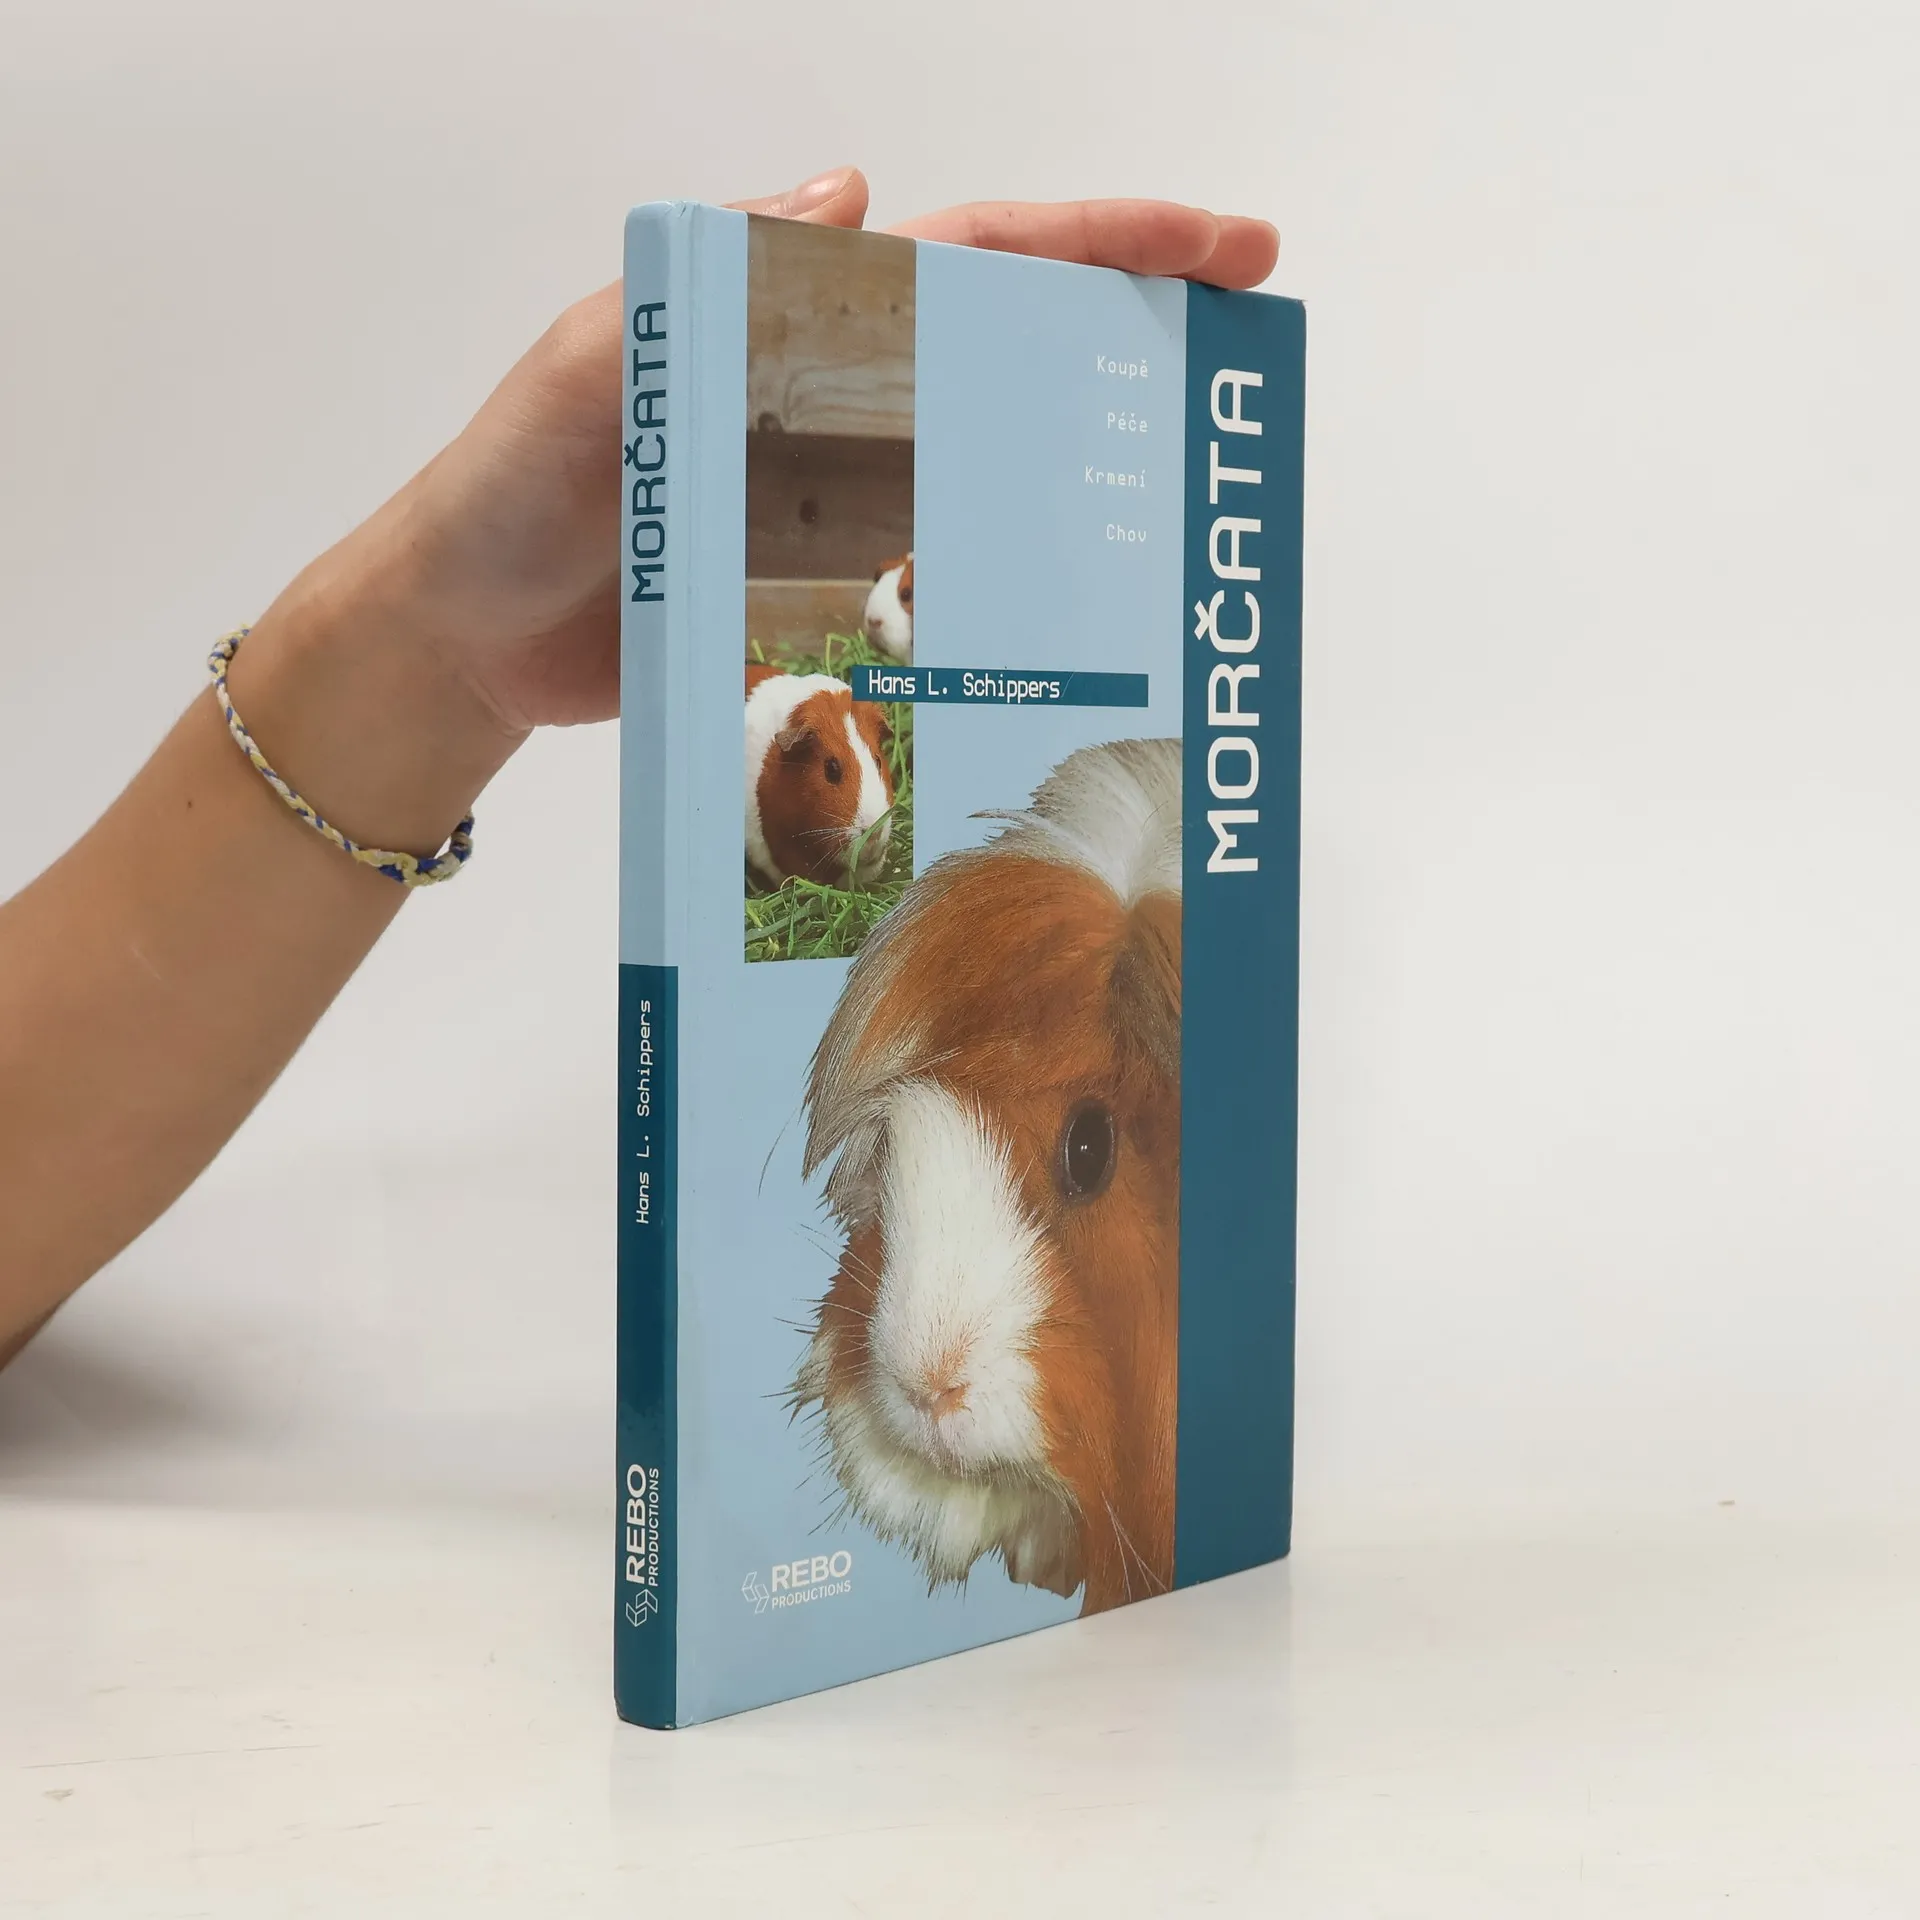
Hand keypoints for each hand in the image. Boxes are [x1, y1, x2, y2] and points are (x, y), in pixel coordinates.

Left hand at [240, 170, 1279, 814]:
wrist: (464, 643)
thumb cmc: (505, 492)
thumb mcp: (588, 369)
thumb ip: (701, 287)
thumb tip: (853, 192)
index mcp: (795, 327)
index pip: (976, 258)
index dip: (1103, 241)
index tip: (1221, 246)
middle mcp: (835, 409)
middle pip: (1013, 358)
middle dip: (1133, 346)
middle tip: (1240, 372)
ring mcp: (836, 509)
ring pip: (990, 475)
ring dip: (1088, 481)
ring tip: (1188, 504)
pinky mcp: (822, 600)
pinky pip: (935, 587)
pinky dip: (1007, 595)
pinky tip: (1072, 622)